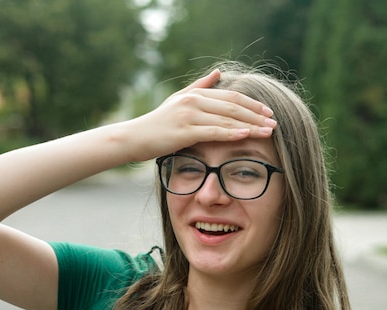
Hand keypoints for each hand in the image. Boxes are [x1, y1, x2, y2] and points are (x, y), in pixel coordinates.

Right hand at [128, 69, 276, 161]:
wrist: (134, 137)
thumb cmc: (158, 124)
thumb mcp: (178, 100)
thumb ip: (200, 86)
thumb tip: (218, 72)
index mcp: (197, 94)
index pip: (232, 97)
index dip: (253, 104)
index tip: (269, 112)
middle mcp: (194, 101)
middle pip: (234, 106)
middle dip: (257, 115)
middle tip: (275, 123)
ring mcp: (189, 115)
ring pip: (227, 119)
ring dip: (250, 125)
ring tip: (268, 132)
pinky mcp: (184, 131)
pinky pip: (213, 132)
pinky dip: (231, 133)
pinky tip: (246, 135)